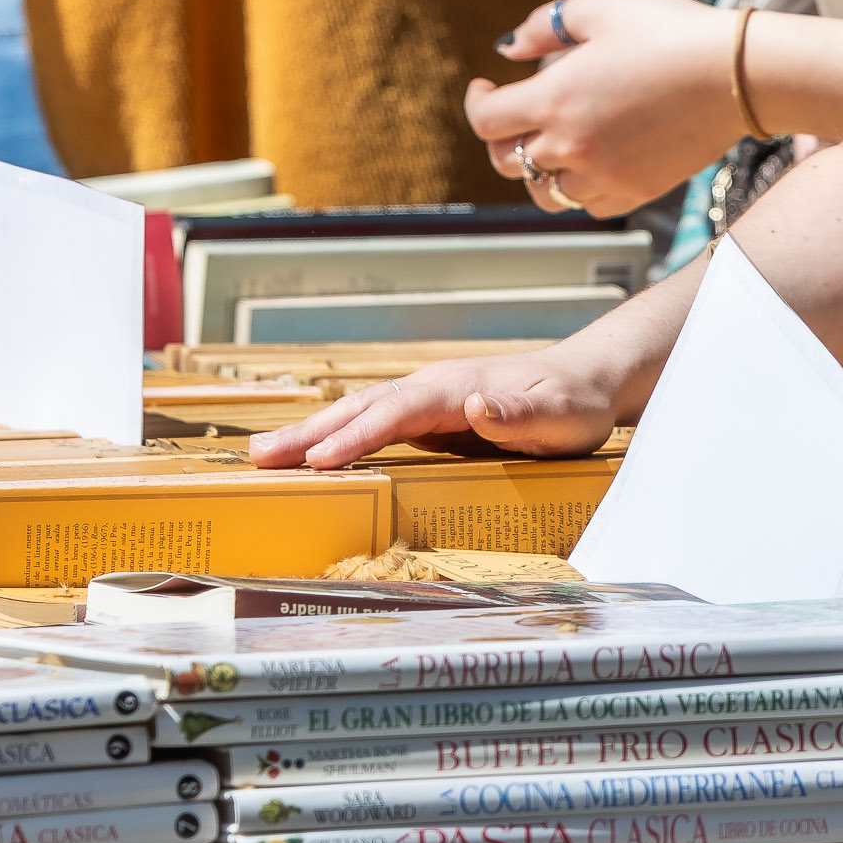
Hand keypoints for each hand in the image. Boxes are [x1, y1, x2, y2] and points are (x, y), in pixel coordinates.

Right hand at [247, 349, 630, 469]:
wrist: (586, 380)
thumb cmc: (574, 401)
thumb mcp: (559, 414)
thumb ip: (518, 413)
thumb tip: (472, 405)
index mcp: (453, 387)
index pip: (393, 414)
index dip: (353, 438)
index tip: (314, 462)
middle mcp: (430, 389)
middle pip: (358, 410)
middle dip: (306, 433)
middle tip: (255, 455)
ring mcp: (426, 402)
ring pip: (357, 416)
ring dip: (310, 435)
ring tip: (261, 454)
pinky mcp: (428, 420)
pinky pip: (373, 430)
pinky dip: (335, 441)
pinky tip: (311, 458)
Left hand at [463, 0, 761, 216]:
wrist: (736, 74)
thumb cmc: (669, 32)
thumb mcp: (599, 11)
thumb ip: (543, 27)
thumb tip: (508, 49)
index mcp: (554, 100)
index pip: (485, 121)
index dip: (476, 102)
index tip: (485, 88)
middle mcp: (571, 146)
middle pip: (506, 161)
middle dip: (501, 136)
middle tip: (515, 114)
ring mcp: (603, 175)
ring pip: (543, 193)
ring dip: (535, 169)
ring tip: (548, 144)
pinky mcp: (636, 192)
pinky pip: (587, 206)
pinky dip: (577, 188)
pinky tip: (588, 161)